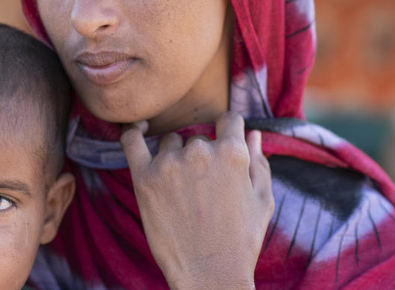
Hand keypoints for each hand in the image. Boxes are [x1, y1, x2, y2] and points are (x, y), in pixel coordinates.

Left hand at [120, 112, 273, 289]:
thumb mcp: (262, 201)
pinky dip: (134, 131)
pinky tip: (139, 130)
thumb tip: (254, 133)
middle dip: (202, 157)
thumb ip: (259, 162)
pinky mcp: (144, 177)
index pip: (229, 121)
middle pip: (197, 139)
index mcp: (233, 153)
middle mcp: (200, 152)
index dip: (228, 130)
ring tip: (182, 191)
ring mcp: (169, 163)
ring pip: (170, 143)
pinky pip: (131, 140)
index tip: (223, 140)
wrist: (209, 274)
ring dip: (175, 156)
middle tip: (204, 190)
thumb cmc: (240, 241)